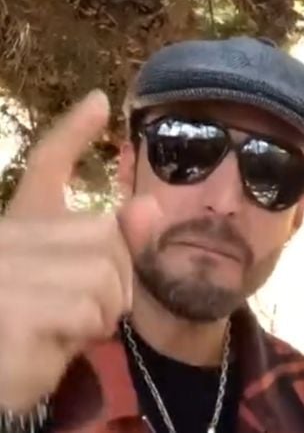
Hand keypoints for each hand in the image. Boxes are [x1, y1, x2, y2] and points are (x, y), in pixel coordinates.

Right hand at [0, 90, 154, 411]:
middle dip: (114, 281)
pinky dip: (82, 335)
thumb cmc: (33, 327)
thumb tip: (148, 206)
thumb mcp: (75, 285)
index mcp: (21, 223)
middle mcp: (6, 236)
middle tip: (78, 307)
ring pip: (104, 277)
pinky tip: (50, 342)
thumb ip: (109, 246)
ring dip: (99, 314)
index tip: (101, 101)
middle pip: (108, 236)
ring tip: (62, 327)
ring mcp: (4, 272)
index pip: (47, 163)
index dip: (73, 131)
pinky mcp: (11, 311)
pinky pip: (86, 311)